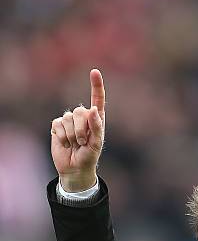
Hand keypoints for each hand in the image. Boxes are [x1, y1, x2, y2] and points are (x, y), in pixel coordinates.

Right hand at [51, 69, 105, 191]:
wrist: (74, 168)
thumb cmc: (89, 156)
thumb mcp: (97, 144)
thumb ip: (97, 126)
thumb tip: (92, 109)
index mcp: (96, 118)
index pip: (97, 98)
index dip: (96, 85)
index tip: (94, 71)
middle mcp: (83, 117)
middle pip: (80, 112)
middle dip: (82, 129)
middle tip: (83, 143)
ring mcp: (69, 120)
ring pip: (68, 118)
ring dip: (73, 135)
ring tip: (76, 144)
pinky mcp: (57, 126)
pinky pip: (58, 125)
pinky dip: (63, 136)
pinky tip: (66, 144)